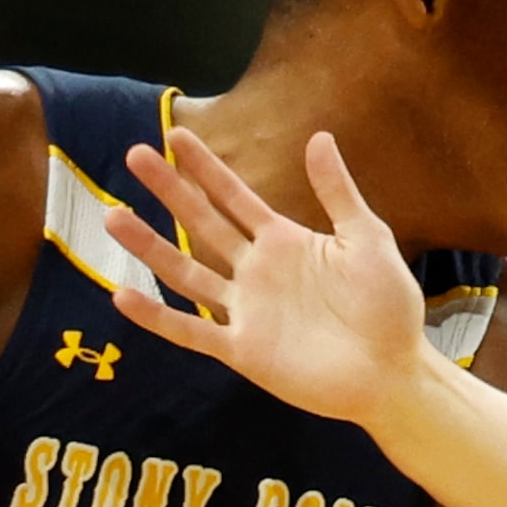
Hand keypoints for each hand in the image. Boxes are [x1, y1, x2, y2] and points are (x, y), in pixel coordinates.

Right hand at [102, 127, 427, 430]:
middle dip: (169, 191)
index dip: (206, 168)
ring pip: (186, 273)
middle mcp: (256, 272)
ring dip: (150, 247)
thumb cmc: (388, 307)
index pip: (234, 196)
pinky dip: (157, 317)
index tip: (175, 135)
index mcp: (284, 242)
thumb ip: (338, 193)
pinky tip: (123, 296)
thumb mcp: (368, 239)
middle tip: (133, 156)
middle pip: (202, 224)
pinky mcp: (243, 350)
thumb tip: (317, 137)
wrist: (392, 371)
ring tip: (113, 217)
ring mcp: (246, 311)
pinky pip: (192, 332)